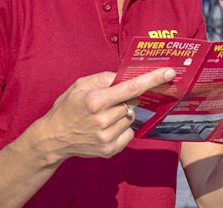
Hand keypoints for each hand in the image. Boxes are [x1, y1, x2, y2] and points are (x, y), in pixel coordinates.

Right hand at [36, 67, 175, 162]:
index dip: (153, 79)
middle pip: (133, 103)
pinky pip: (129, 133)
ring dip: (124, 113)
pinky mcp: (110, 150)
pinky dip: (123, 128)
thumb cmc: (67, 108)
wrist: (52, 139)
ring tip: (104, 116)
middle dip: (128, 98)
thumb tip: (127, 75)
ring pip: (132, 117)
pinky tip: (107, 127)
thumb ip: (104, 78)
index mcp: (95, 101)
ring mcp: (107, 137)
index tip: (169, 73)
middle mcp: (103, 120)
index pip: (131, 88)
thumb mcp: (80, 86)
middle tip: (112, 100)